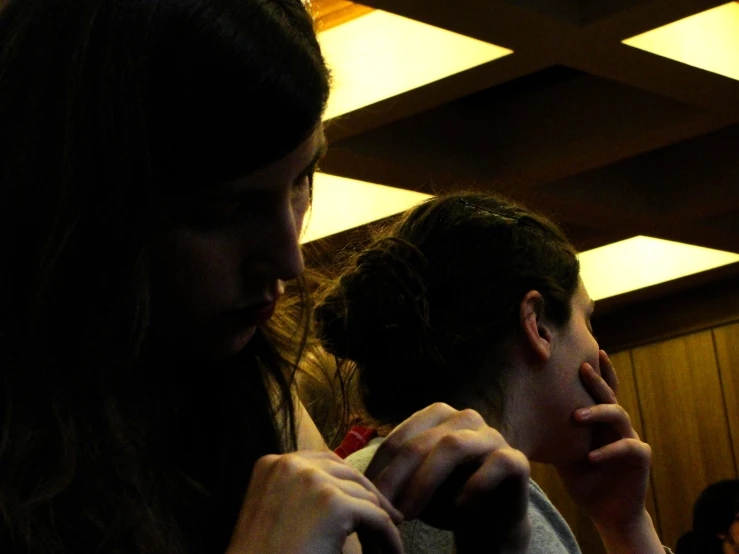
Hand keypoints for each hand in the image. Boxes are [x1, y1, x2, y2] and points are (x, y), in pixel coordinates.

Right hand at [227, 451, 403, 553]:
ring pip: (366, 497)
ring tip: (385, 545)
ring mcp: (312, 481)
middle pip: (348, 474)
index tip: (365, 505)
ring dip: (379, 522)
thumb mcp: (276, 514)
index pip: (324, 463)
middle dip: (370, 499)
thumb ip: (301, 494)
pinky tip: (393, 553)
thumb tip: (346, 487)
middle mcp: (290, 464)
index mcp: (272, 464)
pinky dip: (389, 539)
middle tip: (388, 521)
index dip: (348, 485)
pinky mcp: (334, 505)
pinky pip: (377, 519)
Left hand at [364, 403, 530, 552]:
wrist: (487, 522)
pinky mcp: (517, 460)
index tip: (366, 498)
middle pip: (423, 442)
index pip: (400, 437)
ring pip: (455, 446)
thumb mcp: (412, 487)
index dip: (380, 468)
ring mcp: (493, 436)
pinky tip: (459, 508)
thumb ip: (392, 476)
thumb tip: (352, 479)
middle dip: (398, 478)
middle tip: (385, 510)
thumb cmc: (444, 500)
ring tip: (410, 513)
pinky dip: (475, 485)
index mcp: (436, 417)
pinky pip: (498, 463)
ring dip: (426, 482)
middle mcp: (465, 418)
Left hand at [555, 350, 651, 531]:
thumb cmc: (584, 480)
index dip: (597, 372)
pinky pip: (628, 447)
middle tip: (582, 368)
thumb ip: (555, 435)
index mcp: (600, 422)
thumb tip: (521, 418)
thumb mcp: (564, 454)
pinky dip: (608, 450)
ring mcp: (630, 439)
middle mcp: (617, 426)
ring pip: (619, 415)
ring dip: (597, 412)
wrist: (608, 512)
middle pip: (609, 395)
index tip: (585, 353)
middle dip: (596, 380)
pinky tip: (591, 457)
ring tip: (576, 416)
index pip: (600, 392)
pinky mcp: (640, 458)